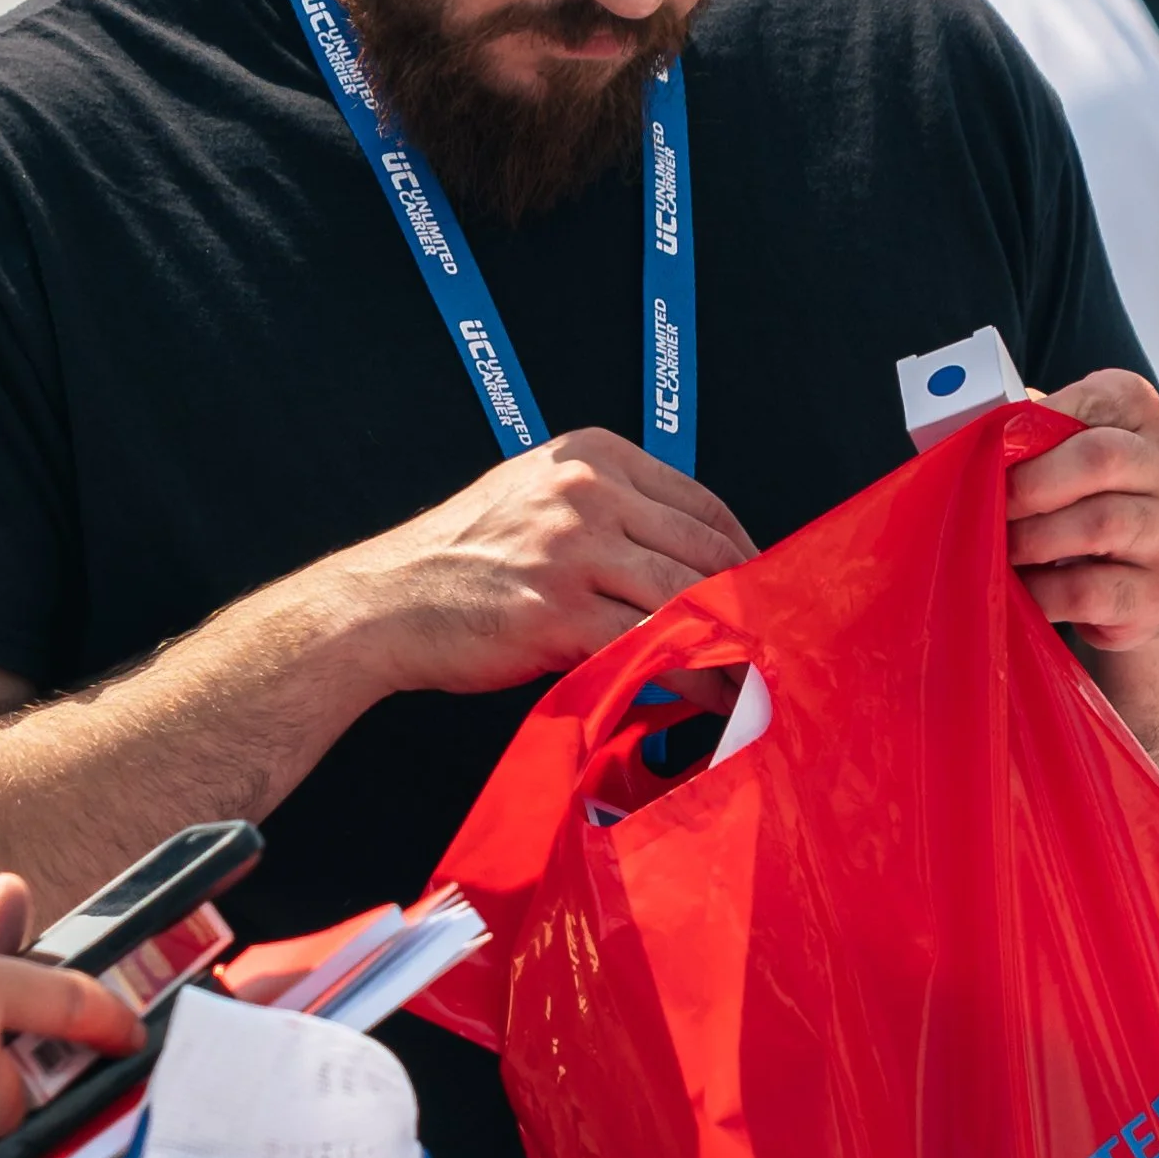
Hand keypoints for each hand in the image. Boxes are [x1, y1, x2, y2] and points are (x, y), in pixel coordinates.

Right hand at [331, 428, 757, 698]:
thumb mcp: (531, 498)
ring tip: (755, 678)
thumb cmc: (458, 559)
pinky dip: (690, 678)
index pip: (699, 499)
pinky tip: (710, 700)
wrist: (383, 603)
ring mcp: (573, 551)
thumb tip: (684, 555)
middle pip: (702, 549)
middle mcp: (586, 494)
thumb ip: (605, 509)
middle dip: (747, 603)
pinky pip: (649, 647)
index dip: (743, 550)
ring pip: (684, 598)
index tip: (764, 587)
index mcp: (588, 456)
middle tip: (775, 641)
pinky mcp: (560, 613)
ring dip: (729, 645)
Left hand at [1006, 369, 1158, 652]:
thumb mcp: (1072, 451)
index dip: (1039, 420)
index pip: (1100, 397)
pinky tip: (1019, 589)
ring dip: (1030, 540)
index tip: (998, 443)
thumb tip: (967, 434)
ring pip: (1098, 525)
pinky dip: (1040, 592)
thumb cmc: (1091, 499)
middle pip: (1099, 458)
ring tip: (997, 548)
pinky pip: (1086, 590)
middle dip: (1029, 484)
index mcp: (1138, 417)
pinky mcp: (1154, 592)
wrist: (1154, 577)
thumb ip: (1033, 432)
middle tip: (987, 505)